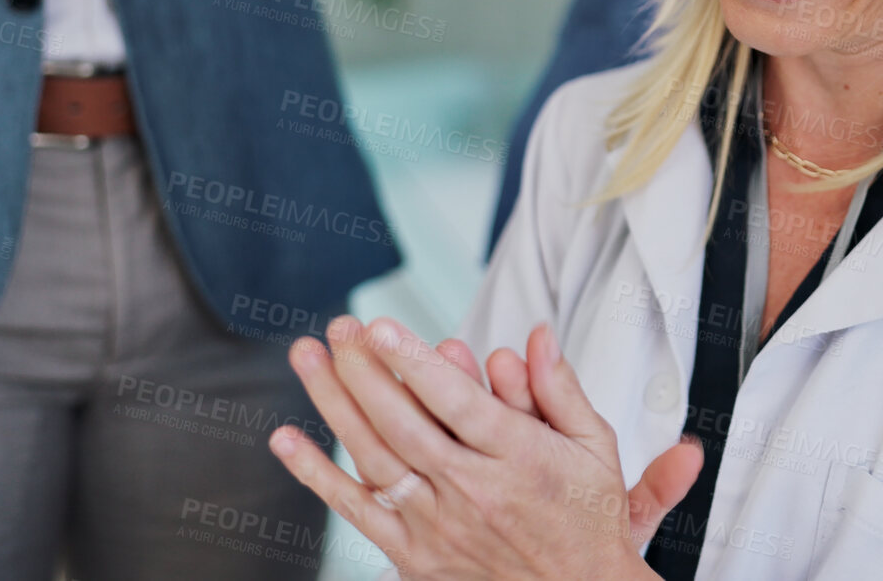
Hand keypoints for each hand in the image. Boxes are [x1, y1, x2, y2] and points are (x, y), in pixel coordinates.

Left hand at [271, 317, 703, 579]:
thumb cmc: (586, 516)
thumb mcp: (595, 446)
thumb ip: (561, 388)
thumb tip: (537, 335)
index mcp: (520, 459)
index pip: (457, 403)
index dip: (414, 364)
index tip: (381, 328)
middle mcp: (474, 491)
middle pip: (404, 423)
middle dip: (365, 370)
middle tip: (339, 328)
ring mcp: (439, 524)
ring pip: (375, 457)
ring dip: (335, 404)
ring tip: (308, 357)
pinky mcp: (415, 553)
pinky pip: (357, 510)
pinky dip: (318, 475)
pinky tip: (287, 439)